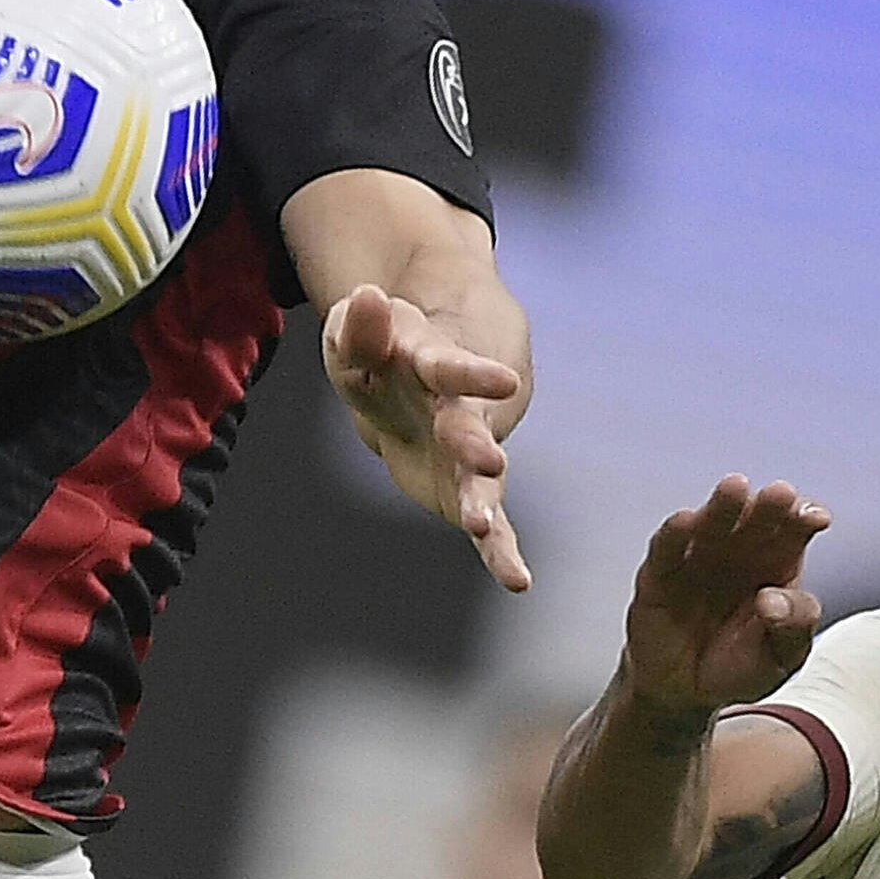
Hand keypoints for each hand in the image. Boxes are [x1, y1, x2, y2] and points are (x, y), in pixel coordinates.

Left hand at [322, 282, 530, 590]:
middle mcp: (457, 412)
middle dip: (474, 443)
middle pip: (466, 428)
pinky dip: (500, 550)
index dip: (473, 374)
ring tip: (484, 527)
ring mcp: (465, 453)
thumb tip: (366, 297)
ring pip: (480, 480)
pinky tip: (518, 580)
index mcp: (432, 367)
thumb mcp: (360, 332)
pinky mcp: (464, 488)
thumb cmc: (383, 353)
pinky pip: (487, 523)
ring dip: (482, 502)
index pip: (450, 368)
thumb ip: (363, 324)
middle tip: (490, 459)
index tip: (503, 382)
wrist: (413, 376)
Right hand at [620, 475, 829, 717]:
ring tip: (735, 489)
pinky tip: (686, 521)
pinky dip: (675, 533)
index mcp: (776, 565)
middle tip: (780, 494)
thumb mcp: (782, 657)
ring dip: (723, 506)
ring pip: (712, 524)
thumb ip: (793, 628)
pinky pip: (666, 549)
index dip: (804, 518)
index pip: (793, 532)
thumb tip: (772, 601)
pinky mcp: (659, 575)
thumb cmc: (740, 667)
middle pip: (756, 520)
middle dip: (769, 505)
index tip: (815, 518)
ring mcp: (698, 559)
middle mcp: (738, 553)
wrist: (686, 694)